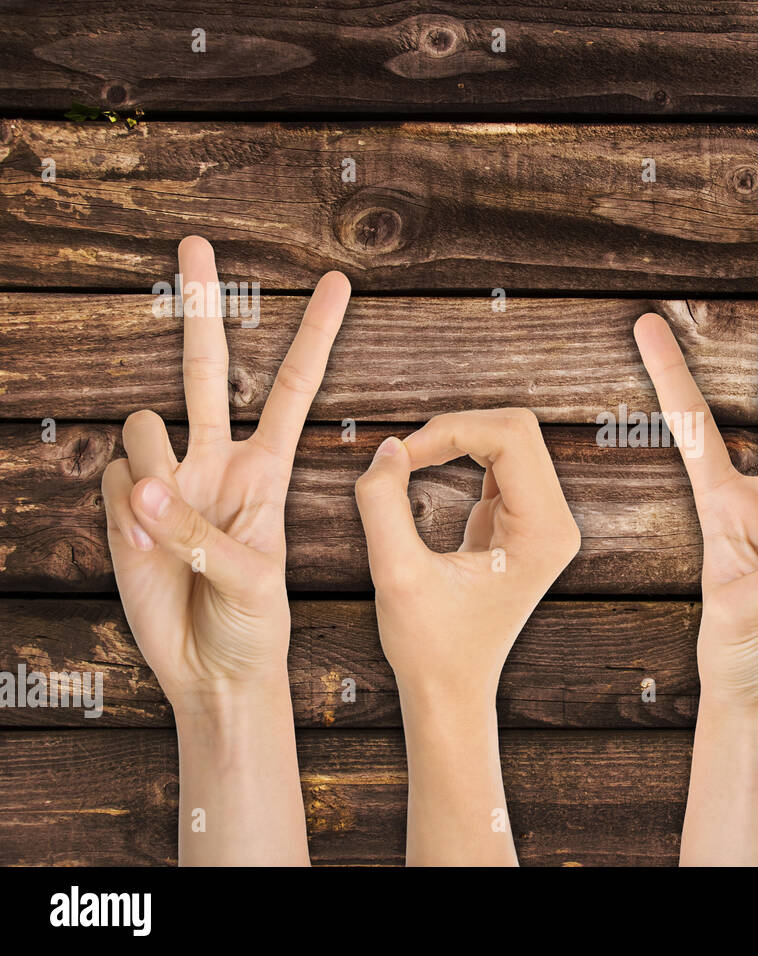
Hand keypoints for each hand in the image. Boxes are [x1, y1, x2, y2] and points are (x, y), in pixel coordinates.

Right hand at [101, 235, 350, 864]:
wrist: (213, 669)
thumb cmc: (255, 624)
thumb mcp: (253, 581)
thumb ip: (202, 533)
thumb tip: (145, 487)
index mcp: (267, 469)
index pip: (292, 388)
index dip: (313, 336)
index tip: (338, 283)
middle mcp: (217, 460)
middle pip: (207, 368)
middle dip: (202, 305)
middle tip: (195, 241)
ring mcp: (169, 480)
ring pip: (143, 427)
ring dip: (154, 472)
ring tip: (174, 532)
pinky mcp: (126, 506)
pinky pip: (114, 482)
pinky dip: (126, 515)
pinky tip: (148, 549)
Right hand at [353, 408, 579, 864]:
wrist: (452, 691)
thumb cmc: (429, 646)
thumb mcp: (395, 576)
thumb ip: (383, 504)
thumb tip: (388, 447)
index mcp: (544, 533)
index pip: (510, 437)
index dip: (450, 430)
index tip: (400, 457)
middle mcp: (557, 523)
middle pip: (516, 429)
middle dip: (455, 428)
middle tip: (402, 456)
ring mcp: (545, 521)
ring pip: (508, 439)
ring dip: (456, 439)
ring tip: (409, 464)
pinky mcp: (524, 522)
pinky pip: (498, 461)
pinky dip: (459, 454)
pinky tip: (423, 472)